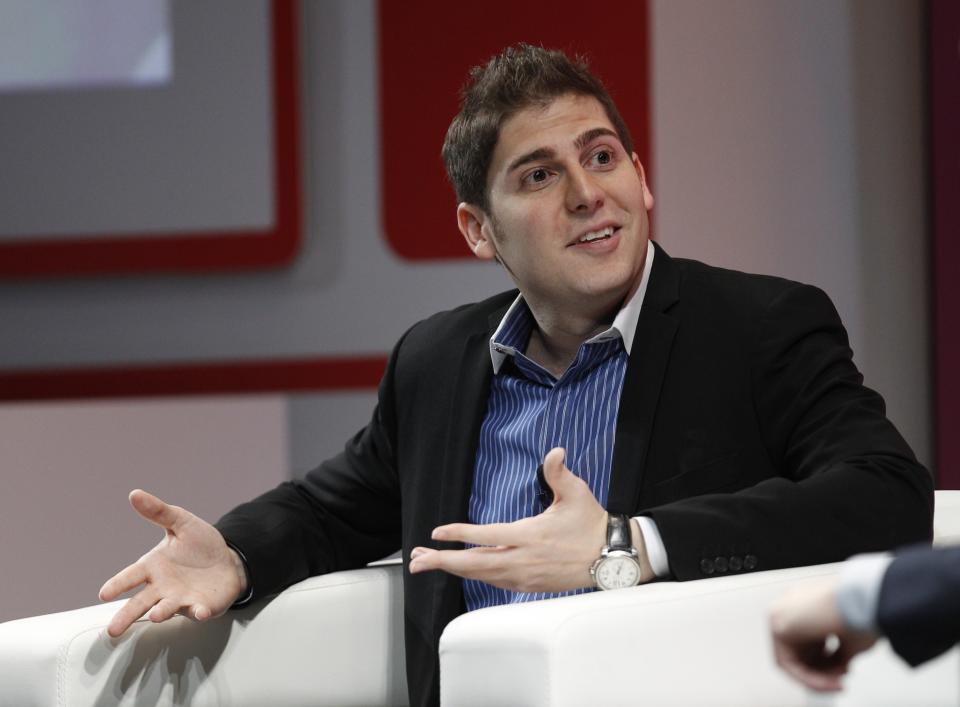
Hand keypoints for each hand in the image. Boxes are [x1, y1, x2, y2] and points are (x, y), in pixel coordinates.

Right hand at [99, 490, 248, 637]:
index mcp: (154, 566)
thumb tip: (135, 494)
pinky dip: (198, 612)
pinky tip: (200, 611)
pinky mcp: (201, 606)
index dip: (118, 584)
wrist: (228, 559)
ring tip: (154, 616)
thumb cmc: (199, 544)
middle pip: (140, 603)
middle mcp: (163, 587)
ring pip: (166, 609)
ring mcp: (181, 599)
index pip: (131, 576)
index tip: (104, 593)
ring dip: (161, 613)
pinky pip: (199, 611)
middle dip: (126, 616)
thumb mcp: (181, 523)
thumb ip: (158, 512)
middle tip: (113, 630)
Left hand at [408, 447, 651, 592]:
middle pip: (474, 565)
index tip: (438, 532)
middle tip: (417, 559)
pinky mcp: (529, 586)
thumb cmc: (592, 523)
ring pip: (481, 576)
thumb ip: (560, 472)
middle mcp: (523, 560)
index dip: (459, 534)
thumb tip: (554, 451)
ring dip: (453, 570)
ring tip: (428, 563)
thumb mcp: (577, 493)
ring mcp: (524, 577)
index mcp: (530, 535)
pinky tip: (462, 571)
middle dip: (442, 562)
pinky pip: (494, 582)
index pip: (486, 536)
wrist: (611, 557)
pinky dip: (474, 577)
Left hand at [769, 577, 877, 690]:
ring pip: (793, 657)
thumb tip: (838, 665)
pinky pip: (787, 662)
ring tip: (839, 680)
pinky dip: (808, 677)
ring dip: (818, 675)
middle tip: (841, 679)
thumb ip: (839, 652)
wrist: (864, 600)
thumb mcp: (852, 638)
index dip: (829, 660)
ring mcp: (782, 613)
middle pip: (800, 649)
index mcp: (809, 601)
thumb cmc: (864, 612)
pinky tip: (828, 683)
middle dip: (824, 670)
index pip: (811, 638)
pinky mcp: (777, 626)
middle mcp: (792, 605)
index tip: (844, 671)